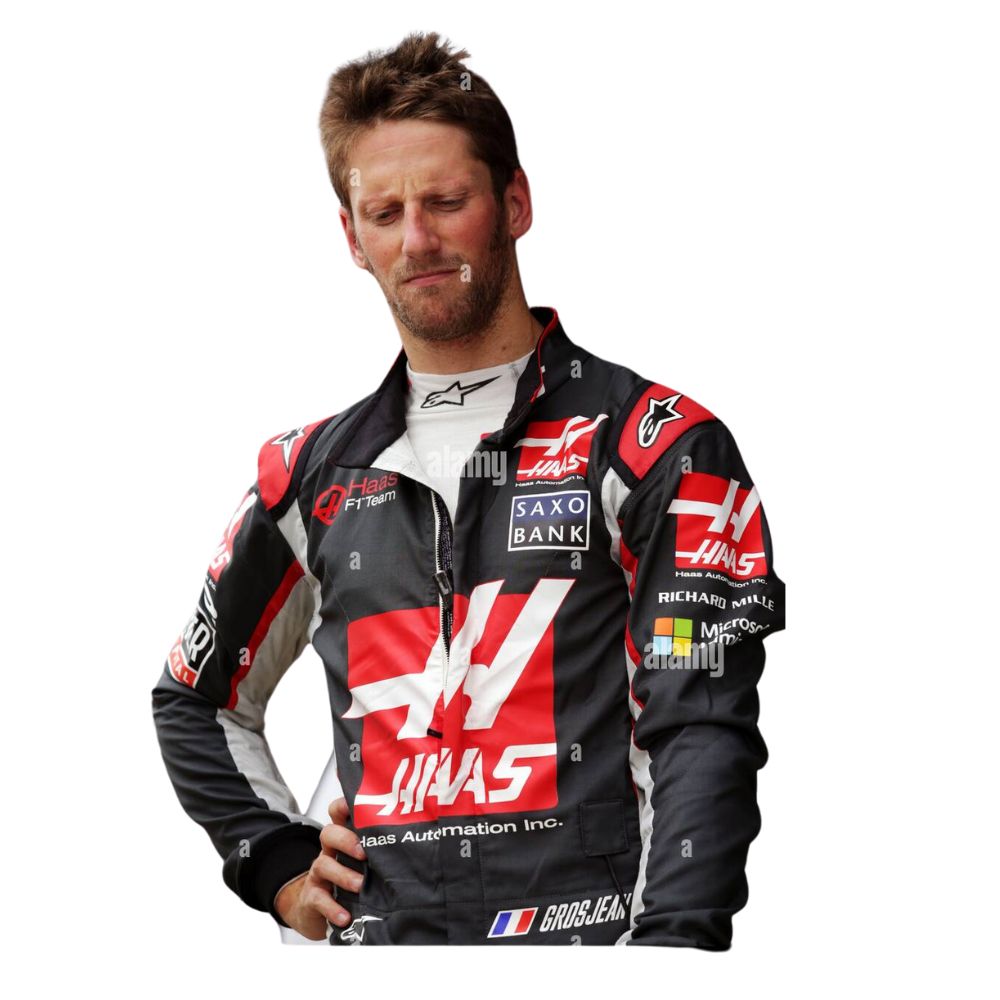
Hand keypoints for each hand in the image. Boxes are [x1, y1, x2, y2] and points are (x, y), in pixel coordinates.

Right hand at [273, 797, 367, 939]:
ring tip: (359, 886)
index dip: (344, 806)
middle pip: (329, 834)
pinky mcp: (312, 897)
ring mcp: (318, 874)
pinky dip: (332, 908)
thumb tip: (413, 846)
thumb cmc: (347, 879)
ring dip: (343, 875)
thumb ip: (378, 851)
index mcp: (342, 839)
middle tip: (364, 853)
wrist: (314, 909)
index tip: (358, 807)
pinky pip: (318, 899)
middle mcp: (328, 852)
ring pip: (323, 864)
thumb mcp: (359, 862)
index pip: (338, 813)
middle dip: (346, 840)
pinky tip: (345, 916)